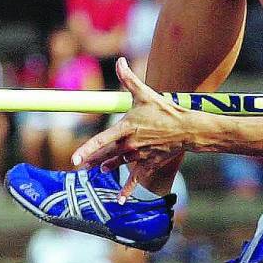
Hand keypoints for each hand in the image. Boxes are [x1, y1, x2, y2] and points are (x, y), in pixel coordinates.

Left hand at [72, 58, 197, 201]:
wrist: (188, 129)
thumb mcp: (146, 94)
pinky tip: (119, 201)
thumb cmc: (166, 111)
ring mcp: (139, 156)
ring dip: (108, 167)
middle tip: (80, 166)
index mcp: (126, 128)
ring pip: (118, 164)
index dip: (87, 149)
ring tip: (99, 170)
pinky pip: (136, 179)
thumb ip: (129, 79)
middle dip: (92, 160)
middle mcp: (130, 144)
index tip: (74, 158)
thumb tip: (120, 61)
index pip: (102, 140)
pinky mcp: (149, 163)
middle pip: (106, 154)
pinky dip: (127, 190)